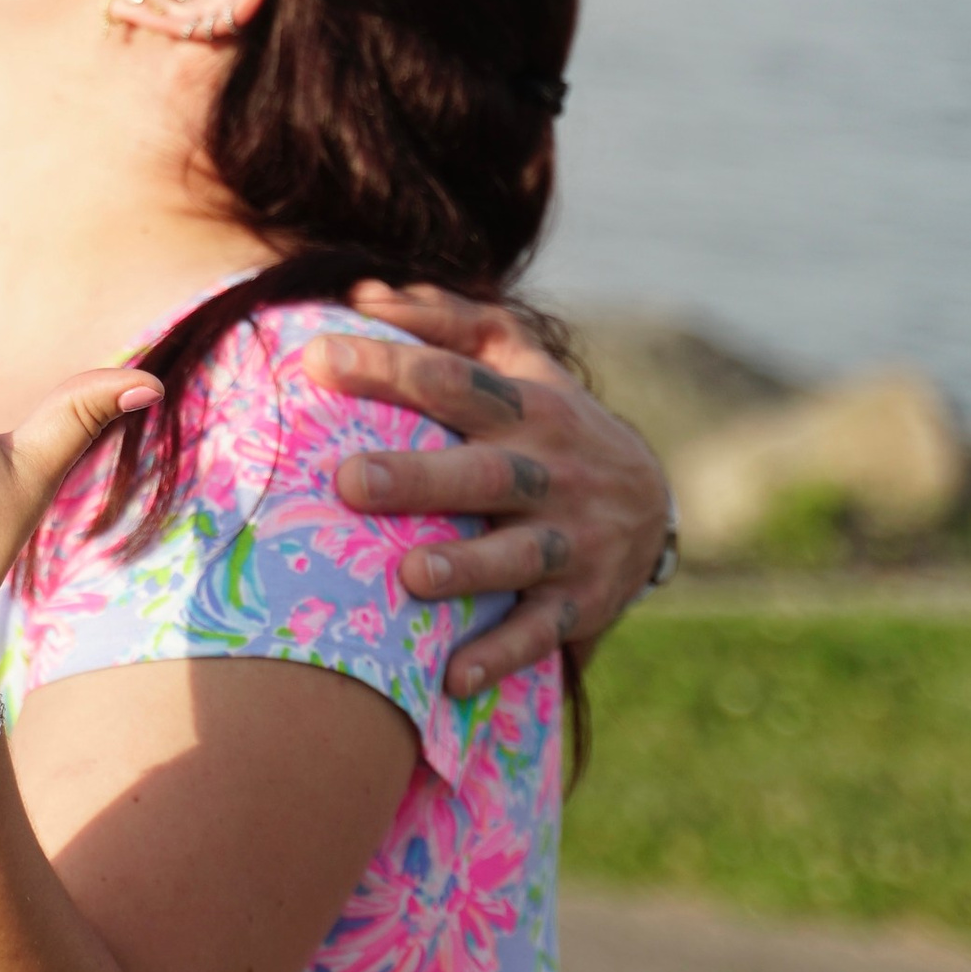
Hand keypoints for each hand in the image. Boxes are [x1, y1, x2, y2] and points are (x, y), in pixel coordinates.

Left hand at [310, 282, 670, 695]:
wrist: (654, 506)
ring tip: (409, 575)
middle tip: (348, 478)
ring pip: (519, 555)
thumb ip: (446, 321)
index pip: (453, 382)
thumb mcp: (517, 361)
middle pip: (485, 471)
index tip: (316, 358)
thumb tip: (362, 294)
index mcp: (529, 408)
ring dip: (467, 568)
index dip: (390, 367)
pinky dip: (501, 657)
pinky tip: (452, 678)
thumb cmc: (549, 424)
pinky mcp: (581, 602)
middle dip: (419, 477)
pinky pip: (540, 634)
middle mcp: (552, 472)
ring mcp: (571, 540)